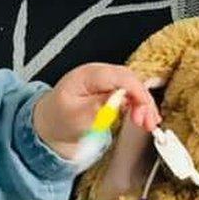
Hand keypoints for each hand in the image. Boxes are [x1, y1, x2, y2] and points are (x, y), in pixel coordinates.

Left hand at [32, 63, 160, 159]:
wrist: (50, 125)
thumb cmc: (58, 119)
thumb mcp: (75, 117)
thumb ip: (96, 108)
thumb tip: (118, 99)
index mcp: (87, 76)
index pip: (120, 77)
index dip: (137, 92)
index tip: (144, 111)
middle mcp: (98, 74)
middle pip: (130, 80)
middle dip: (143, 101)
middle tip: (148, 122)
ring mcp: (105, 82)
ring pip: (134, 87)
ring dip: (144, 105)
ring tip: (149, 124)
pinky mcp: (110, 91)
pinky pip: (130, 94)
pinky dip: (139, 106)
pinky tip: (144, 117)